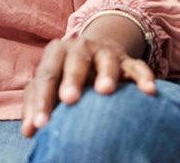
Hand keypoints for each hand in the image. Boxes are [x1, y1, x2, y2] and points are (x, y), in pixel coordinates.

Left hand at [21, 35, 155, 137]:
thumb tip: (29, 131)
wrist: (94, 51)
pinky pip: (137, 67)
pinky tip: (149, 90)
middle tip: (68, 99)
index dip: (42, 101)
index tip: (41, 126)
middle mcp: (81, 48)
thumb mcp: (48, 83)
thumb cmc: (64, 75)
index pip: (47, 76)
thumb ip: (37, 104)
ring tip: (105, 90)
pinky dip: (144, 77)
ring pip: (108, 61)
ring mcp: (106, 53)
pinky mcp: (127, 60)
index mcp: (56, 53)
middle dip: (72, 80)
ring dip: (107, 74)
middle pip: (76, 62)